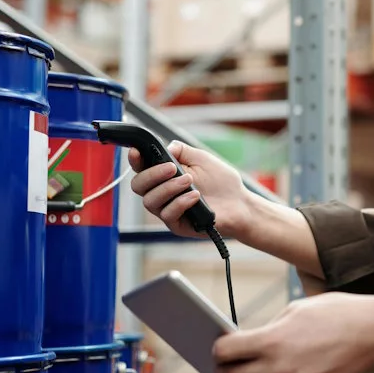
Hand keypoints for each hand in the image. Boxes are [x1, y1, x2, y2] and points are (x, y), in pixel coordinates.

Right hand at [128, 140, 250, 238]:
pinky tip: (195, 196)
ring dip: (168, 188)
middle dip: (152, 174)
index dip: (135, 159)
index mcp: (164, 175)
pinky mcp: (177, 225)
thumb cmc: (220, 181)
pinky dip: (181, 202)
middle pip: (138, 185)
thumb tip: (165, 147)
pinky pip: (167, 214)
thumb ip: (181, 150)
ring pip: (150, 201)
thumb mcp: (201, 158)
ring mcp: (167, 209)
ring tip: (189, 181)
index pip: (141, 168)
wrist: (239, 203)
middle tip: (172, 168)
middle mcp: (161, 192)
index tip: (137, 152)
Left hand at [213, 293, 373, 372]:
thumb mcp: (296, 310)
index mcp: (273, 340)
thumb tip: (248, 343)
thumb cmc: (336, 314)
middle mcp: (280, 368)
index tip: (221, 348)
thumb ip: (269, 328)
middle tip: (231, 363)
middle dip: (229, 370)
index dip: (219, 350)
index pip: (226, 352)